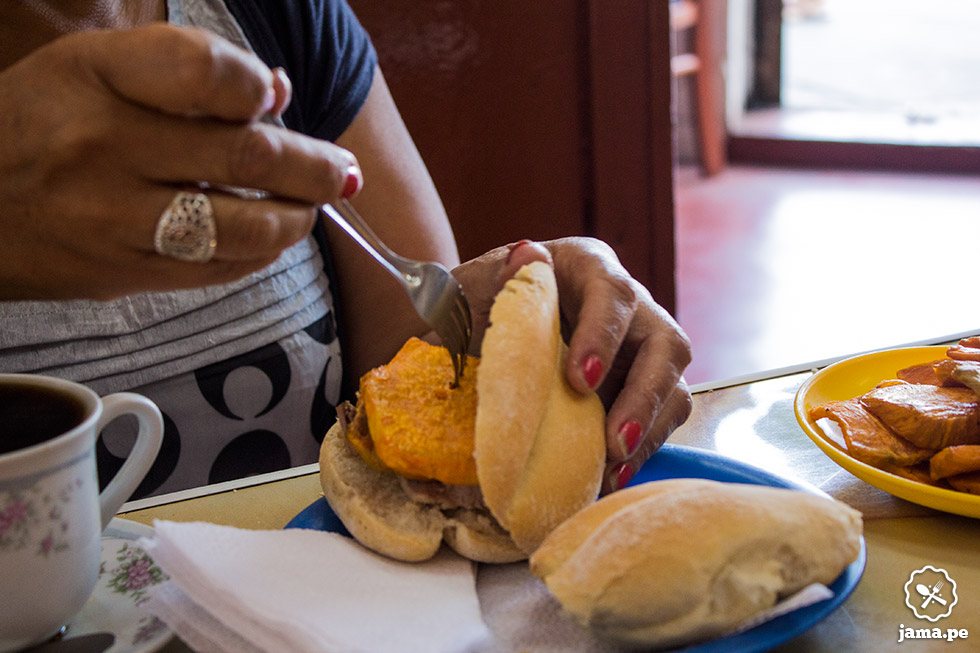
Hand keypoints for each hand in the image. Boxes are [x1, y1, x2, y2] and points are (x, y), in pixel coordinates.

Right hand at [0, 24, 357, 299]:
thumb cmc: (43, 122)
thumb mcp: (95, 68)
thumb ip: (187, 72)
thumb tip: (278, 93)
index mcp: (95, 76)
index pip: (205, 72)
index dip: (257, 87)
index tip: (275, 99)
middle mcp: (104, 147)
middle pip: (246, 156)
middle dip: (315, 167)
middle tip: (343, 172)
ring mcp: (115, 218)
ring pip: (245, 228)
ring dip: (297, 218)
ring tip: (309, 206)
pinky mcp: (126, 274)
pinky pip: (220, 269)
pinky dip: (259, 253)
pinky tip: (268, 235)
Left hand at [453, 238, 692, 493]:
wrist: (477, 333)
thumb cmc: (481, 303)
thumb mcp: (477, 285)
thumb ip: (497, 277)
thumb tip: (525, 258)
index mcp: (587, 267)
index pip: (612, 293)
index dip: (603, 336)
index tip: (580, 381)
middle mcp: (628, 306)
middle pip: (665, 342)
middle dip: (645, 395)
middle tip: (613, 441)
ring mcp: (640, 349)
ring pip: (673, 384)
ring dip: (650, 428)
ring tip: (614, 467)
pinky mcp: (640, 389)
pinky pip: (660, 419)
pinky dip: (641, 448)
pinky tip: (612, 477)